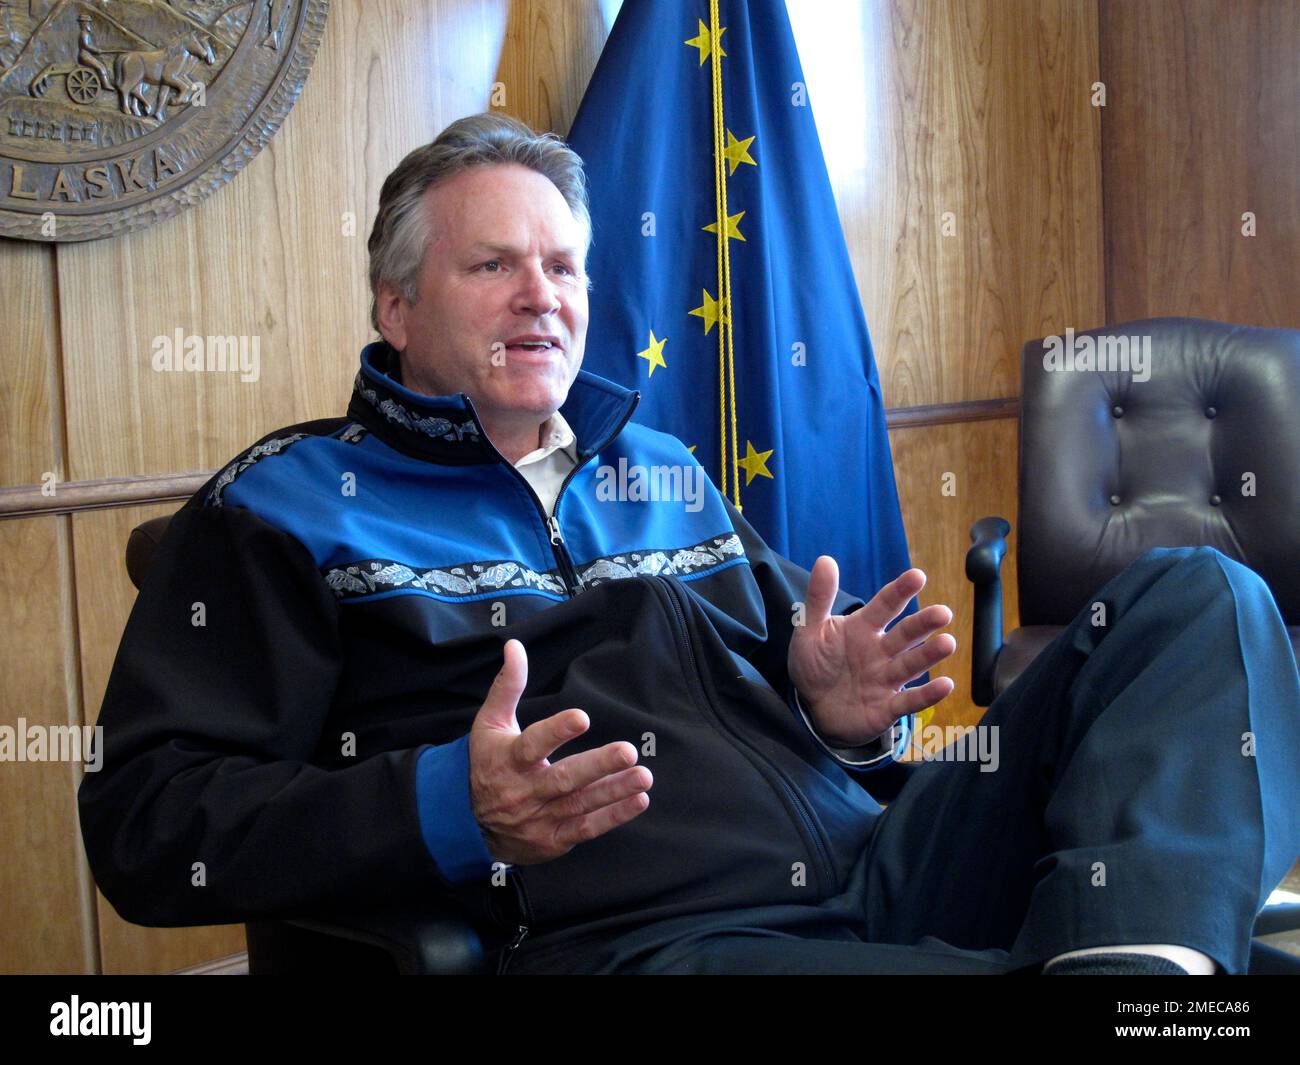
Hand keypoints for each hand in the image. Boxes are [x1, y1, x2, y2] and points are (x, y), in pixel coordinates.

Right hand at [468, 639, 652, 865]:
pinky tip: (638, 800)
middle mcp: (525, 791)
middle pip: (563, 779)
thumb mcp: (490, 724)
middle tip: (628, 751)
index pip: (533, 744)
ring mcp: (540, 818)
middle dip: (597, 766)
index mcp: (509, 760)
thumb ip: (507, 685)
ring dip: (614, 791)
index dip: (556, 731)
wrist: (467, 824)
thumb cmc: (486, 763)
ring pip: (580, 804)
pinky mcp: (553, 839)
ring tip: (643, 776)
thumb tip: (514, 645)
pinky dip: (613, 816)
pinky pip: (586, 828)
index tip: (582, 717)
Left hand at [788, 559, 956, 745]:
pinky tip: (946, 685)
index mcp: (863, 628)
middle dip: (924, 624)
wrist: (811, 707)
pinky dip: (928, 695)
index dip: (900, 591)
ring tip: (948, 643)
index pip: (885, 605)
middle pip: (906, 634)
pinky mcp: (887, 707)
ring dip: (929, 655)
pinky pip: (909, 701)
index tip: (917, 576)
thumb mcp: (810, 630)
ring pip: (912, 664)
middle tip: (943, 613)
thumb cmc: (814, 664)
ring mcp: (886, 679)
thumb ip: (819, 598)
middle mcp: (881, 651)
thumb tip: (825, 559)